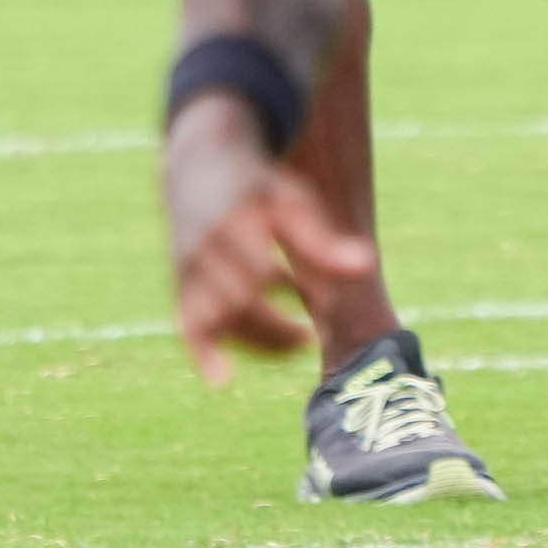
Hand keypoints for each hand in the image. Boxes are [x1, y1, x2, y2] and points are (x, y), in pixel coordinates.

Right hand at [163, 97, 378, 385]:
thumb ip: (323, 239)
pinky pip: (187, 324)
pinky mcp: (180, 285)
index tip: (324, 300)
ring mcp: (187, 268)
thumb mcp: (291, 200)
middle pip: (236, 302)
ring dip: (254, 342)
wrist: (199, 168)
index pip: (261, 271)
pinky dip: (202, 353)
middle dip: (275, 329)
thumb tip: (367, 266)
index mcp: (234, 222)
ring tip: (292, 346)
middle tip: (308, 338)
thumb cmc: (258, 188)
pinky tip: (222, 380)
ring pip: (214, 319)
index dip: (293, 293)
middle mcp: (204, 247)